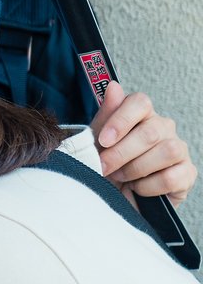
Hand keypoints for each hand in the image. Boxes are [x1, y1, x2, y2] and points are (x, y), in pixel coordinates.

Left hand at [93, 82, 195, 204]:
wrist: (115, 197)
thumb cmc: (108, 164)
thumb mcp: (97, 141)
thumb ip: (105, 115)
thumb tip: (114, 86)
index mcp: (141, 115)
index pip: (140, 102)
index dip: (121, 120)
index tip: (103, 140)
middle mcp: (163, 127)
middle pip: (150, 131)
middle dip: (121, 152)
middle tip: (104, 166)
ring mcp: (178, 149)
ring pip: (167, 151)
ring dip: (136, 168)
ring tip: (121, 176)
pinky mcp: (187, 173)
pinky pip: (173, 177)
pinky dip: (149, 186)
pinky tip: (137, 188)